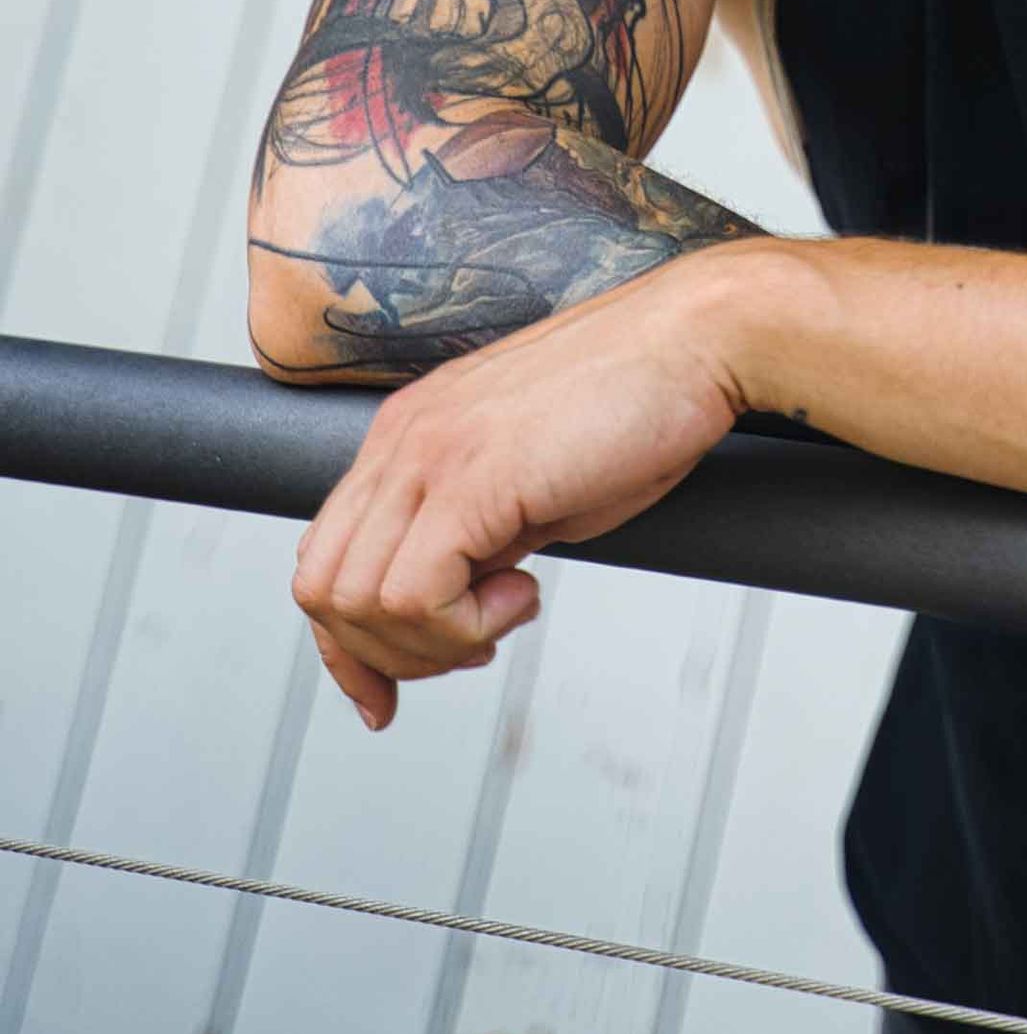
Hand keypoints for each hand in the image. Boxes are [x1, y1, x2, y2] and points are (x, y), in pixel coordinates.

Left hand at [292, 258, 744, 729]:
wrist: (697, 340)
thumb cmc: (639, 400)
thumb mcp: (532, 481)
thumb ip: (477, 531)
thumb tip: (457, 598)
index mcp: (410, 432)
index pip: (325, 556)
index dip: (347, 644)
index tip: (385, 693)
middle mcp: (403, 437)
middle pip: (322, 589)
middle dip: (391, 653)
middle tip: (476, 645)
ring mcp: (430, 453)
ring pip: (356, 602)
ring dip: (432, 641)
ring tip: (509, 609)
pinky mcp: (471, 478)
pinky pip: (413, 595)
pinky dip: (461, 626)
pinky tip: (522, 595)